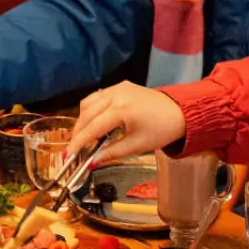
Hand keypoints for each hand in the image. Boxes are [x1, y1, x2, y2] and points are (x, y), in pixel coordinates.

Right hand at [67, 81, 186, 163]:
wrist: (180, 112)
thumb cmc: (161, 130)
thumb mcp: (136, 146)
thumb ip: (111, 153)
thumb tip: (91, 163)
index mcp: (122, 109)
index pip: (93, 127)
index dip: (78, 142)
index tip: (68, 155)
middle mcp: (116, 94)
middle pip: (87, 113)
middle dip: (78, 132)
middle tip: (74, 149)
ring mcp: (117, 87)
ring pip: (89, 102)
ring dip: (83, 119)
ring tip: (84, 137)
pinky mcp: (120, 85)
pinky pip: (98, 96)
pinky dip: (91, 109)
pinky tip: (95, 122)